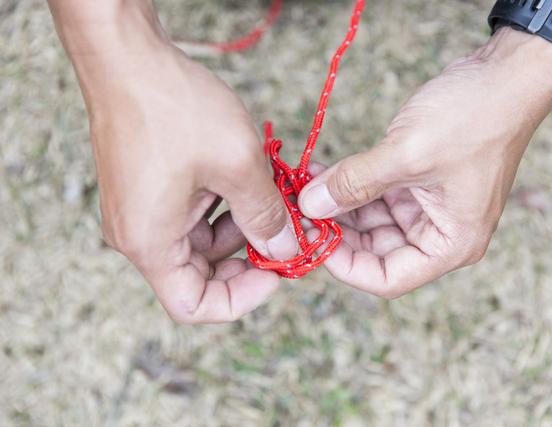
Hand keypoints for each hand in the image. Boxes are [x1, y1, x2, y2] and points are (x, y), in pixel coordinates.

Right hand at [50, 2, 297, 322]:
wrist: (127, 56)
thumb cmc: (173, 108)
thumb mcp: (238, 165)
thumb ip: (265, 215)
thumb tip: (283, 249)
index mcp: (151, 242)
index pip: (194, 306)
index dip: (240, 299)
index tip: (275, 273)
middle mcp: (139, 234)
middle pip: (199, 274)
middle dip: (246, 257)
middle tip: (284, 233)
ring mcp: (142, 210)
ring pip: (199, 243)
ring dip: (239, 228)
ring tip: (269, 197)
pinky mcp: (148, 188)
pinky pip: (191, 215)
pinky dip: (222, 207)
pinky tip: (246, 180)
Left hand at [299, 28, 551, 298]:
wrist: (506, 73)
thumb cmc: (474, 117)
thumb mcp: (407, 154)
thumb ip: (355, 183)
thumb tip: (309, 206)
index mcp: (452, 243)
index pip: (389, 278)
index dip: (346, 266)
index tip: (311, 242)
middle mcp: (441, 233)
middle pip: (376, 251)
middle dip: (336, 231)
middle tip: (297, 211)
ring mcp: (430, 207)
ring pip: (372, 222)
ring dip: (337, 205)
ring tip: (303, 186)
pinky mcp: (419, 182)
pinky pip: (377, 194)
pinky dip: (350, 185)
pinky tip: (320, 173)